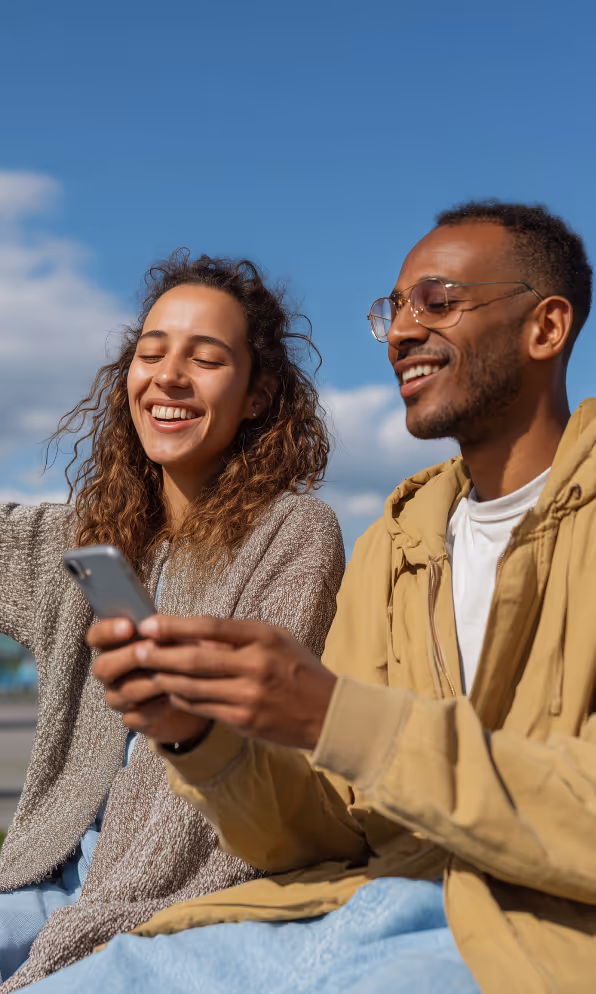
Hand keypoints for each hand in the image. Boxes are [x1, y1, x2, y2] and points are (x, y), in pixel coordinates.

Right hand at [88, 617, 210, 745]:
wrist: (197, 688)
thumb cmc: (182, 652)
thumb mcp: (176, 635)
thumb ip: (163, 628)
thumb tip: (155, 623)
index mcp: (114, 645)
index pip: (96, 636)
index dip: (107, 631)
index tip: (129, 626)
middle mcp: (110, 671)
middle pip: (102, 667)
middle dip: (129, 657)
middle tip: (152, 648)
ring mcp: (118, 697)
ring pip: (123, 692)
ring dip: (150, 682)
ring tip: (173, 673)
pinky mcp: (133, 719)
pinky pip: (136, 717)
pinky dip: (157, 707)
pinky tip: (175, 698)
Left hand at [93, 615, 336, 750]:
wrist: (329, 713)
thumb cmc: (299, 669)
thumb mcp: (276, 640)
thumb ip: (238, 636)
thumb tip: (193, 633)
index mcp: (264, 637)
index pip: (211, 627)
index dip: (175, 625)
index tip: (149, 623)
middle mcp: (256, 665)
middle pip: (195, 659)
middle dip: (160, 654)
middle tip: (137, 649)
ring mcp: (249, 696)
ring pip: (193, 687)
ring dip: (164, 678)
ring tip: (145, 670)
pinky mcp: (244, 722)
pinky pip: (202, 708)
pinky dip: (182, 698)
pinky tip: (170, 691)